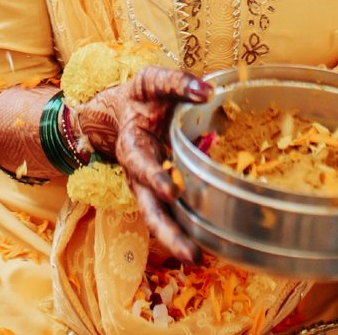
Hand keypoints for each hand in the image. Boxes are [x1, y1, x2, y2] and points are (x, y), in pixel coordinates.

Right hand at [74, 67, 210, 263]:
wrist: (125, 112)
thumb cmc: (142, 96)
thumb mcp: (152, 81)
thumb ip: (176, 83)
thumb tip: (207, 90)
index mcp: (132, 146)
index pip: (140, 165)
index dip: (154, 177)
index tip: (170, 190)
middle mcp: (139, 175)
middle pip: (149, 209)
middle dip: (167, 232)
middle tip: (190, 252)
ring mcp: (151, 187)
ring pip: (161, 219)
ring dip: (178, 240)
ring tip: (198, 258)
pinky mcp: (166, 191)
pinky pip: (176, 212)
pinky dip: (189, 228)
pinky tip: (212, 242)